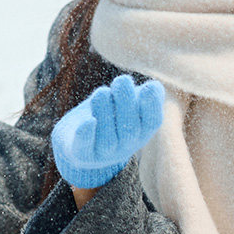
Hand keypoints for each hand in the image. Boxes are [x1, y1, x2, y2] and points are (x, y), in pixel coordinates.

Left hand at [51, 74, 164, 189]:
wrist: (80, 131)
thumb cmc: (113, 110)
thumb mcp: (132, 100)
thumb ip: (146, 93)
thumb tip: (154, 87)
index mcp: (142, 131)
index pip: (152, 122)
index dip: (152, 106)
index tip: (147, 87)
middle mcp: (126, 145)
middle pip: (130, 130)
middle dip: (126, 102)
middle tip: (121, 81)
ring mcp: (104, 153)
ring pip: (108, 139)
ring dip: (105, 111)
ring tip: (102, 92)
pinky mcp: (81, 152)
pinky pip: (85, 147)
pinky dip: (87, 135)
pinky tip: (88, 120)